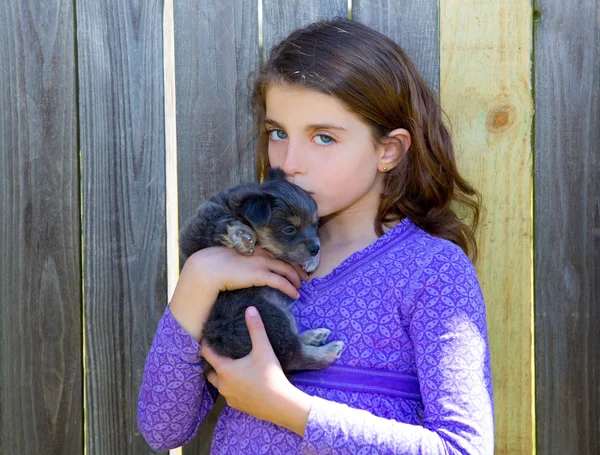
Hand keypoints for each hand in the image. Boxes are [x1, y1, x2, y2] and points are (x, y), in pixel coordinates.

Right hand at [189, 245, 307, 299]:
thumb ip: (242, 260)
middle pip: (286, 261)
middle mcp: (260, 254)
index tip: (295, 267)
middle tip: (304, 278)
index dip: (289, 260)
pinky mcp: (259, 275)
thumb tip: (244, 268)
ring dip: (296, 280)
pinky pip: (280, 282)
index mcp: (254, 248)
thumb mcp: (232, 258)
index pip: (277, 253)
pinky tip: (295, 295)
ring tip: (300, 288)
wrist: (208, 268)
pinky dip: (290, 288)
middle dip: (297, 270)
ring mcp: (261, 264)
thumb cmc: (215, 265)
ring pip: (286, 270)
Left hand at [201, 306, 312, 435]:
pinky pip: (229, 394)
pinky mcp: (237, 406)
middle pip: (210, 371)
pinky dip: (231, 386)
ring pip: (219, 384)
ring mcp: (229, 397)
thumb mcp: (263, 349)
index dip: (206, 343)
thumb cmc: (270, 376)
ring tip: (230, 366)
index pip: (207, 353)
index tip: (207, 335)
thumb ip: (256, 328)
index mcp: (225, 369)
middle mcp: (222, 384)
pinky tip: (241, 381)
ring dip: (222, 375)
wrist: (281, 405)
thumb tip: (250, 309)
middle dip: (213, 362)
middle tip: (219, 352)